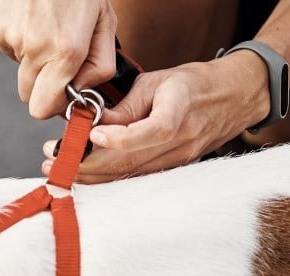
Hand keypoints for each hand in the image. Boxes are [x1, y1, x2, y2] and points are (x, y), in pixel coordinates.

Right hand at [0, 0, 116, 118]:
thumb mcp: (105, 21)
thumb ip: (100, 64)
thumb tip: (82, 91)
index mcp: (65, 52)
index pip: (43, 108)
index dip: (53, 105)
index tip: (64, 93)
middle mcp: (35, 49)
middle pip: (29, 96)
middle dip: (43, 85)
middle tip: (58, 58)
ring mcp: (11, 38)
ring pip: (19, 69)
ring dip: (32, 57)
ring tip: (46, 25)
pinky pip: (8, 47)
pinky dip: (19, 38)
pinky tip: (31, 16)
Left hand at [41, 51, 270, 182]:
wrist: (234, 99)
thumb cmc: (195, 85)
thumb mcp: (158, 82)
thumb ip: (126, 106)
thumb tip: (93, 123)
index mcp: (179, 112)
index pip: (151, 132)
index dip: (118, 139)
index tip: (90, 135)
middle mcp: (181, 142)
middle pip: (132, 162)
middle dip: (88, 165)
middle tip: (55, 160)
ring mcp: (179, 161)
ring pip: (130, 176)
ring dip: (93, 176)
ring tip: (62, 170)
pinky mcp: (174, 170)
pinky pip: (137, 179)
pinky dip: (110, 179)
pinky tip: (86, 176)